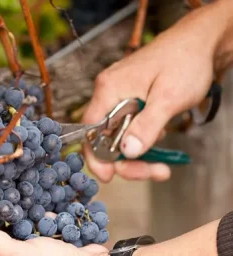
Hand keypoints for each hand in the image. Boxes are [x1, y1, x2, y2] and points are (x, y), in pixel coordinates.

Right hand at [82, 0, 232, 182]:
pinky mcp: (130, 103)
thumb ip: (147, 125)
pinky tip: (159, 138)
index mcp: (110, 89)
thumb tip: (129, 151)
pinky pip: (128, 129)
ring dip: (139, 155)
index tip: (109, 176)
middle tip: (155, 171)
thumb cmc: (185, 61)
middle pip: (105, 139)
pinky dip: (143, 142)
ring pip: (118, 138)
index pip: (90, 130)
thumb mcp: (169, 97)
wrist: (201, 43)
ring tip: (162, 164)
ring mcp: (119, 99)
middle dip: (127, 160)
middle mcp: (109, 94)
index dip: (96, 156)